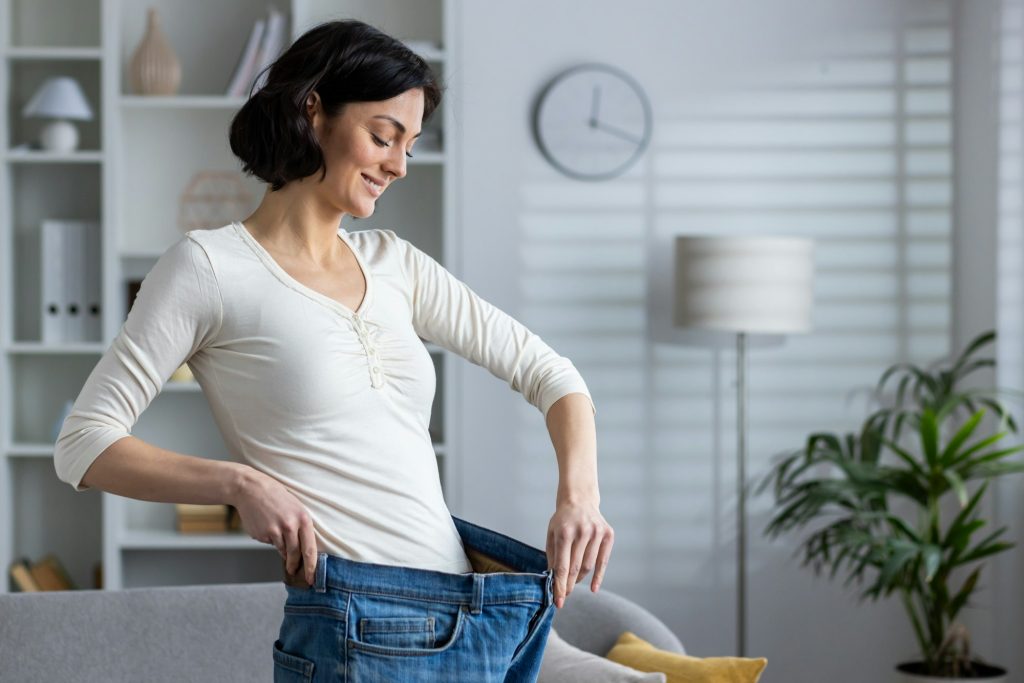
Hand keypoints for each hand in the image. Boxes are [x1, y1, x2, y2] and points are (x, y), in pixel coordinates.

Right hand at [232, 468, 317, 585]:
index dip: (311, 566)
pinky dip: (269, 539)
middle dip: (294, 565)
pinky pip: (270, 543)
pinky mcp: (262, 534)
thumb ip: (300, 527)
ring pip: (282, 550)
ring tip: (276, 533)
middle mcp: (290, 526)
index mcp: (303, 518)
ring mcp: (275, 531)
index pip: (310, 549)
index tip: (311, 578)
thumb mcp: (295, 507)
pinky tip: (266, 525)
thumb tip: (302, 550)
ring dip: (281, 549)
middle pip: (295, 554)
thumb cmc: (276, 497)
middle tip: (293, 571)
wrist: (251, 489)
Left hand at [546, 497, 613, 608]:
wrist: (580, 499)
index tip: (558, 601)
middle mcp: (582, 531)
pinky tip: (593, 588)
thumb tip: (553, 581)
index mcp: (564, 532)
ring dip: (580, 579)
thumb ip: (552, 556)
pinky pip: (603, 561)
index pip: (563, 566)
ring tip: (573, 584)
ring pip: (589, 566)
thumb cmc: (563, 519)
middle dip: (569, 586)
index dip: (560, 586)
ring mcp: (597, 532)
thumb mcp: (552, 534)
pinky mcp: (608, 534)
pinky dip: (598, 576)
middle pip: (576, 568)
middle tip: (564, 596)